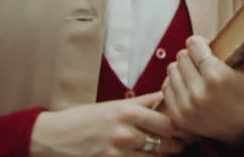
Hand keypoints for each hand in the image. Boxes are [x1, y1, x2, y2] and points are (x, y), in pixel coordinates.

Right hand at [30, 92, 187, 156]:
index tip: (189, 126)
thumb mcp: (113, 105)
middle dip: (179, 142)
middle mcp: (125, 132)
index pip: (167, 120)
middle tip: (186, 140)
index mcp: (127, 112)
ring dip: (166, 154)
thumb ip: (141, 102)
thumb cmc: (84, 118)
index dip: (182, 125)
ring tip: (172, 150)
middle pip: (166, 140)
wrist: (54, 137)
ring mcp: (118, 151)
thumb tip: (165, 93)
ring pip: (156, 156)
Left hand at [160, 30, 243, 146]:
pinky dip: (174, 83)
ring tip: (194, 72)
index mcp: (217, 77)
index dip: (198, 42)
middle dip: (190, 55)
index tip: (206, 47)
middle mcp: (199, 92)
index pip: (193, 45)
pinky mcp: (178, 116)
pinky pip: (165, 87)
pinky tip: (187, 84)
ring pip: (171, 70)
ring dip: (181, 68)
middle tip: (200, 60)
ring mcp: (186, 106)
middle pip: (181, 56)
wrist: (237, 128)